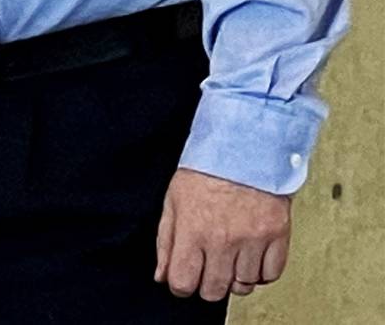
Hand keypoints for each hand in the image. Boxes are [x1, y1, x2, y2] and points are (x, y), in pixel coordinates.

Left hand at [155, 166, 291, 301]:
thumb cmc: (205, 172)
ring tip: (230, 257)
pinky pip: (270, 275)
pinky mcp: (277, 237)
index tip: (184, 279)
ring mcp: (252, 240)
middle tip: (207, 268)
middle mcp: (222, 240)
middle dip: (207, 285)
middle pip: (214, 291)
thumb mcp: (173, 201)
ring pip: (243, 286)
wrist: (244, 149)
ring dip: (235, 278)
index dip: (180, 286)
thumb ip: (166, 242)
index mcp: (192, 230)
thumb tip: (162, 276)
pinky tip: (251, 257)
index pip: (183, 282)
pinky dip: (261, 273)